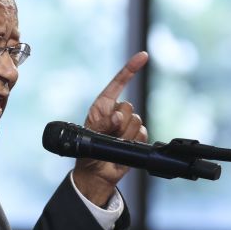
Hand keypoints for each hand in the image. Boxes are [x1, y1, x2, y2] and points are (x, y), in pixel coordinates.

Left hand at [73, 52, 149, 205]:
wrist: (97, 173)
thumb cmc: (87, 152)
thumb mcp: (89, 138)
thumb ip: (103, 125)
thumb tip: (118, 116)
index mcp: (103, 106)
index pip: (118, 83)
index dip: (130, 69)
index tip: (143, 56)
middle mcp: (116, 112)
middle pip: (128, 107)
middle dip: (119, 122)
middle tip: (109, 134)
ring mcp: (127, 124)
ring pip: (136, 121)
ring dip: (125, 134)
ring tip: (114, 143)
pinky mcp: (137, 136)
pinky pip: (142, 133)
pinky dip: (133, 140)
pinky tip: (124, 146)